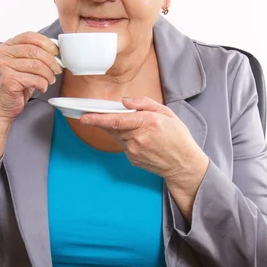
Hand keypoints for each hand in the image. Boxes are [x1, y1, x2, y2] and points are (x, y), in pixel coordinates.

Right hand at [0, 32, 61, 126]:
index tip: (56, 52)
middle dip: (51, 61)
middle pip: (34, 50)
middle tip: (57, 70)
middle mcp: (0, 54)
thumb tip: (56, 50)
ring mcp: (2, 66)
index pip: (29, 36)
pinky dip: (43, 84)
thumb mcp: (22, 68)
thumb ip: (33, 57)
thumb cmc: (13, 88)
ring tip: (50, 80)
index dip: (46, 43)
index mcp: (4, 47)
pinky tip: (41, 88)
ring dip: (48, 74)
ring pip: (36, 65)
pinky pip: (35, 79)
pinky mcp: (8, 80)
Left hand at [80, 96, 208, 185]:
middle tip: (113, 117)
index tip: (84, 117)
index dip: (97, 119)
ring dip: (123, 130)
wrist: (183, 164)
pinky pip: (124, 145)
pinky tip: (144, 141)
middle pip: (113, 127)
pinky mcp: (132, 159)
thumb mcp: (167, 113)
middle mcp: (137, 138)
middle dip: (108, 121)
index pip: (115, 121)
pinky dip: (129, 139)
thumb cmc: (178, 137)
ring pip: (118, 136)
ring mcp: (133, 151)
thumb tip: (125, 101)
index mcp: (147, 123)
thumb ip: (144, 104)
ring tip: (143, 131)